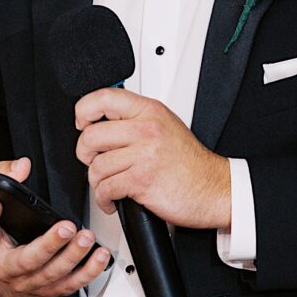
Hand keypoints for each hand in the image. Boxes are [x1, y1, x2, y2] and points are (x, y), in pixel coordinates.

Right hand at [0, 158, 109, 296]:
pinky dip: (88, 271)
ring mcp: (31, 283)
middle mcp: (8, 269)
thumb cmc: (2, 238)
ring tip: (86, 238)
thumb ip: (5, 180)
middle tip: (67, 227)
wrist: (3, 277)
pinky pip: (71, 284)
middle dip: (49, 244)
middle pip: (28, 260)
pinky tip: (99, 256)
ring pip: (52, 274)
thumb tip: (21, 166)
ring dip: (73, 256)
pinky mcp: (50, 290)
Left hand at [74, 88, 231, 228]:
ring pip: (96, 166)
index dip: (83, 110)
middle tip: (93, 161)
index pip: (103, 98)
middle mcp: (147, 129)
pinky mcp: (142, 180)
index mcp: (150, 111)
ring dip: (97, 182)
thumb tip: (102, 120)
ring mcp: (144, 154)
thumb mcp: (165, 126)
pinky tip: (112, 199)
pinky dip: (104, 199)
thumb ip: (136, 119)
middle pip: (91, 135)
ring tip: (107, 185)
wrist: (214, 188)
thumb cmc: (190, 163)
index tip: (82, 123)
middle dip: (85, 154)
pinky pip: (106, 188)